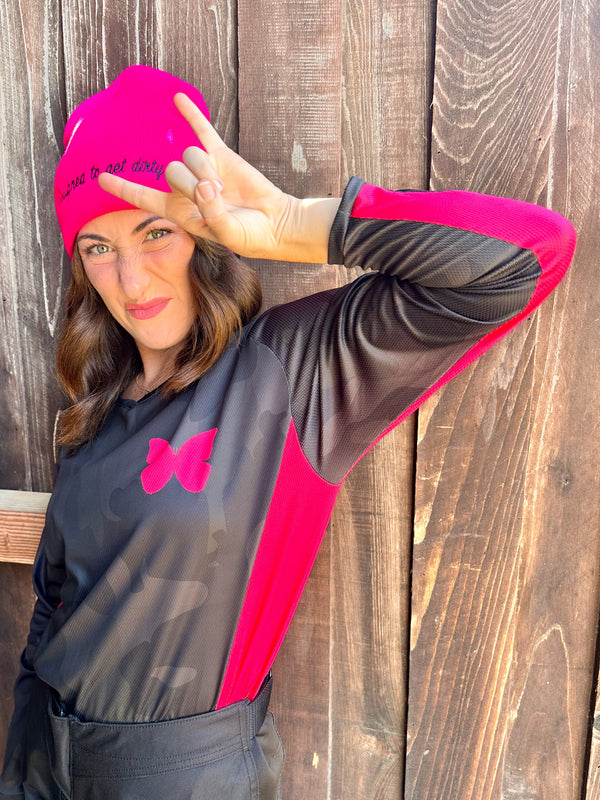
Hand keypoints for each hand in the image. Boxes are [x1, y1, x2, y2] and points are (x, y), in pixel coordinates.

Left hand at [99, 94, 300, 259]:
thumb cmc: (248, 235)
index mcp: (180, 211)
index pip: (143, 197)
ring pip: (188, 155)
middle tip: (215, 198)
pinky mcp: (220, 155)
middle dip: (191, 184)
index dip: (123, 188)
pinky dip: (190, 113)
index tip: (100, 178)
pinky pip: (201, 129)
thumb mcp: (227, 233)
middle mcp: (186, 188)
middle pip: (170, 172)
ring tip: (225, 188)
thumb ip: (212, 212)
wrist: (274, 222)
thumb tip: (207, 184)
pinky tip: (177, 98)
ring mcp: (202, 168)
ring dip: (206, 170)